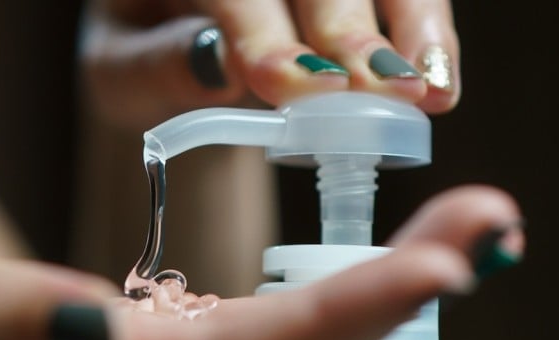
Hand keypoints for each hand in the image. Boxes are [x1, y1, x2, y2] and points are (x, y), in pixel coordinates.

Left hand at [81, 0, 459, 127]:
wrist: (169, 46)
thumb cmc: (143, 58)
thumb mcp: (119, 71)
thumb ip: (157, 64)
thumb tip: (220, 65)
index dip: (264, 30)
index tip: (293, 86)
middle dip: (347, 31)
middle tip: (378, 94)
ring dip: (410, 26)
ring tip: (427, 90)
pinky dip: (425, 32)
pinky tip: (439, 78)